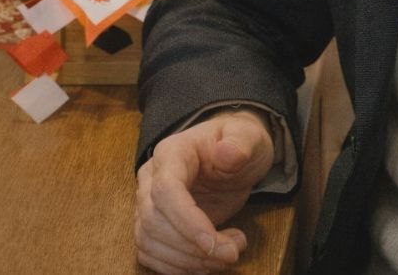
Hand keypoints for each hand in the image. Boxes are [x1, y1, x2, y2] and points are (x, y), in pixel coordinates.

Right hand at [135, 108, 275, 273]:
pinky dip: (179, 267)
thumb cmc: (239, 143)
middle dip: (192, 247)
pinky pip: (151, 254)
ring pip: (149, 242)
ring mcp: (148, 203)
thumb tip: (227, 153)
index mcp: (172, 152)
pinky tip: (209, 263)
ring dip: (188, 261)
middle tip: (231, 253)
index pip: (166, 190)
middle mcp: (151, 177)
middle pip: (154, 222)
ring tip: (227, 255)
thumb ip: (241, 143)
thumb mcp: (249, 137)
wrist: (234, 154)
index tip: (214, 244)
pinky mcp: (152, 225)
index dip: (187, 222)